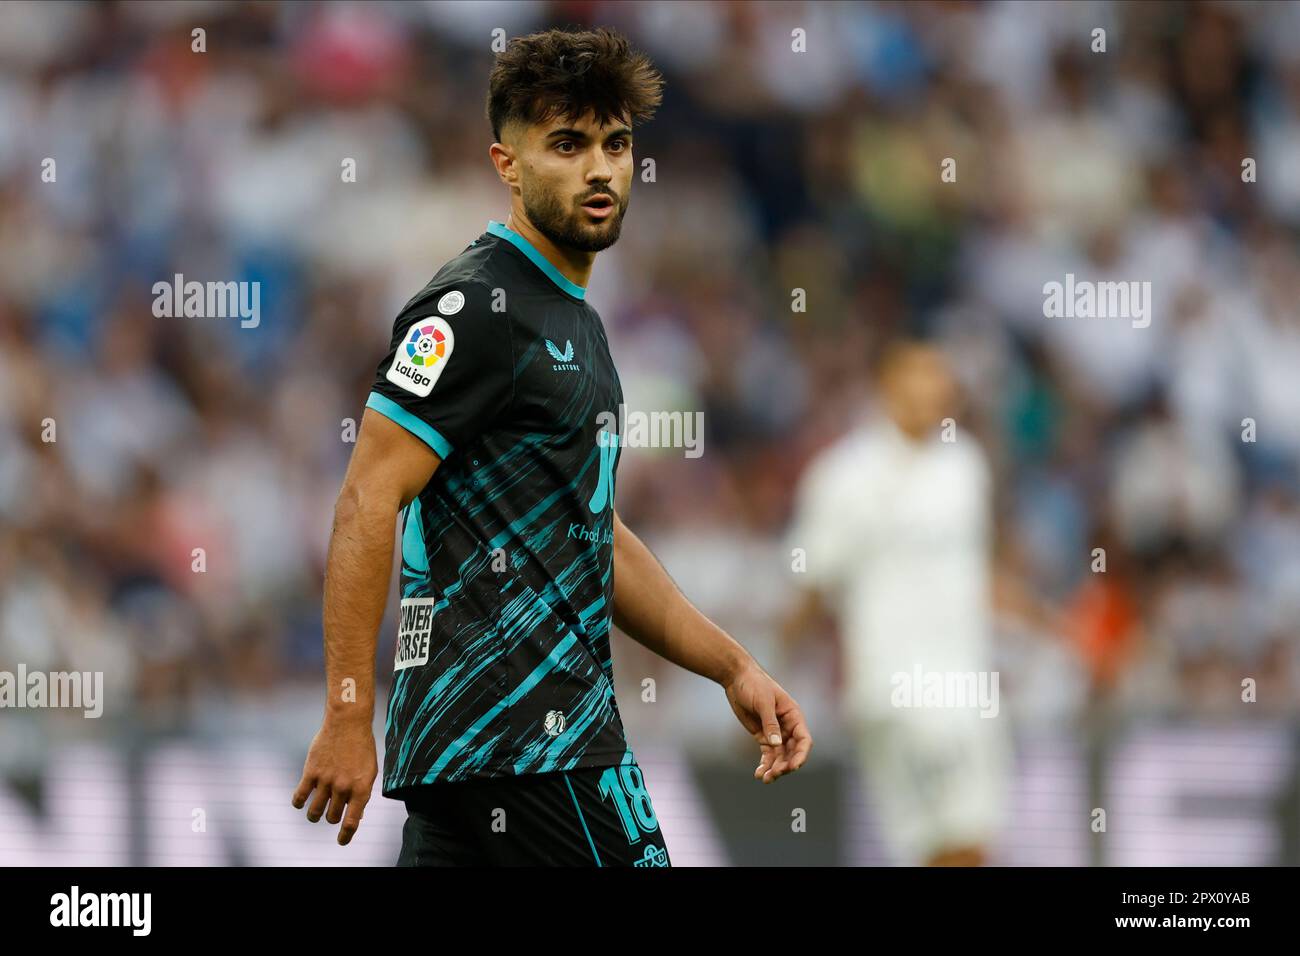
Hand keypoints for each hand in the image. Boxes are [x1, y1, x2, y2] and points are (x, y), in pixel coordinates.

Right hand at [292, 715, 377, 844]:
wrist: (348, 722)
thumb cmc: (361, 747)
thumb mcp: (369, 771)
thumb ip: (361, 794)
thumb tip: (356, 817)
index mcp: (361, 789)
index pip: (351, 822)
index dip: (346, 836)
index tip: (341, 841)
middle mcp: (344, 787)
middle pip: (332, 817)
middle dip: (331, 818)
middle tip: (331, 811)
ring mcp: (326, 780)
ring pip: (314, 812)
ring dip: (314, 815)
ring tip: (315, 812)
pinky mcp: (311, 772)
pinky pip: (299, 797)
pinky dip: (298, 803)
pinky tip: (301, 801)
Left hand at [723, 662, 812, 782]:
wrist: (736, 678)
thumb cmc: (753, 684)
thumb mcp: (763, 702)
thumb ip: (770, 723)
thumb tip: (777, 744)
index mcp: (794, 715)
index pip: (804, 739)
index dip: (801, 755)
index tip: (794, 767)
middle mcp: (787, 726)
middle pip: (793, 752)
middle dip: (786, 765)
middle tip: (774, 774)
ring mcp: (775, 732)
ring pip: (780, 756)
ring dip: (775, 768)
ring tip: (765, 779)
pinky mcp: (763, 736)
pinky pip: (768, 754)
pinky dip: (765, 765)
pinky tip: (758, 774)